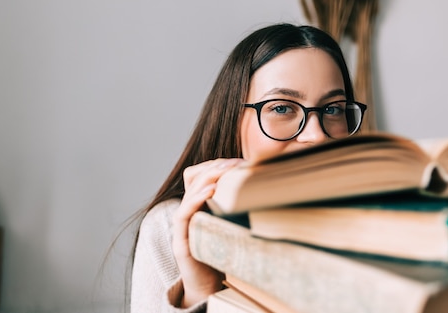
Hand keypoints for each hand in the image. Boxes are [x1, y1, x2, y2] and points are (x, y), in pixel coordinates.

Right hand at [171, 158, 243, 306]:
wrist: (207, 287)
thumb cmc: (223, 255)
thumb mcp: (233, 225)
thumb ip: (240, 208)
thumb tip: (266, 191)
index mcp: (199, 205)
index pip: (200, 174)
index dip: (217, 164)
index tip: (239, 161)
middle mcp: (188, 211)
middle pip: (194, 176)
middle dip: (216, 166)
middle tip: (236, 163)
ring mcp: (183, 225)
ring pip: (189, 190)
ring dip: (209, 177)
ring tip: (226, 170)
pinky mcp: (181, 241)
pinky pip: (183, 213)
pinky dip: (196, 198)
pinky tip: (211, 190)